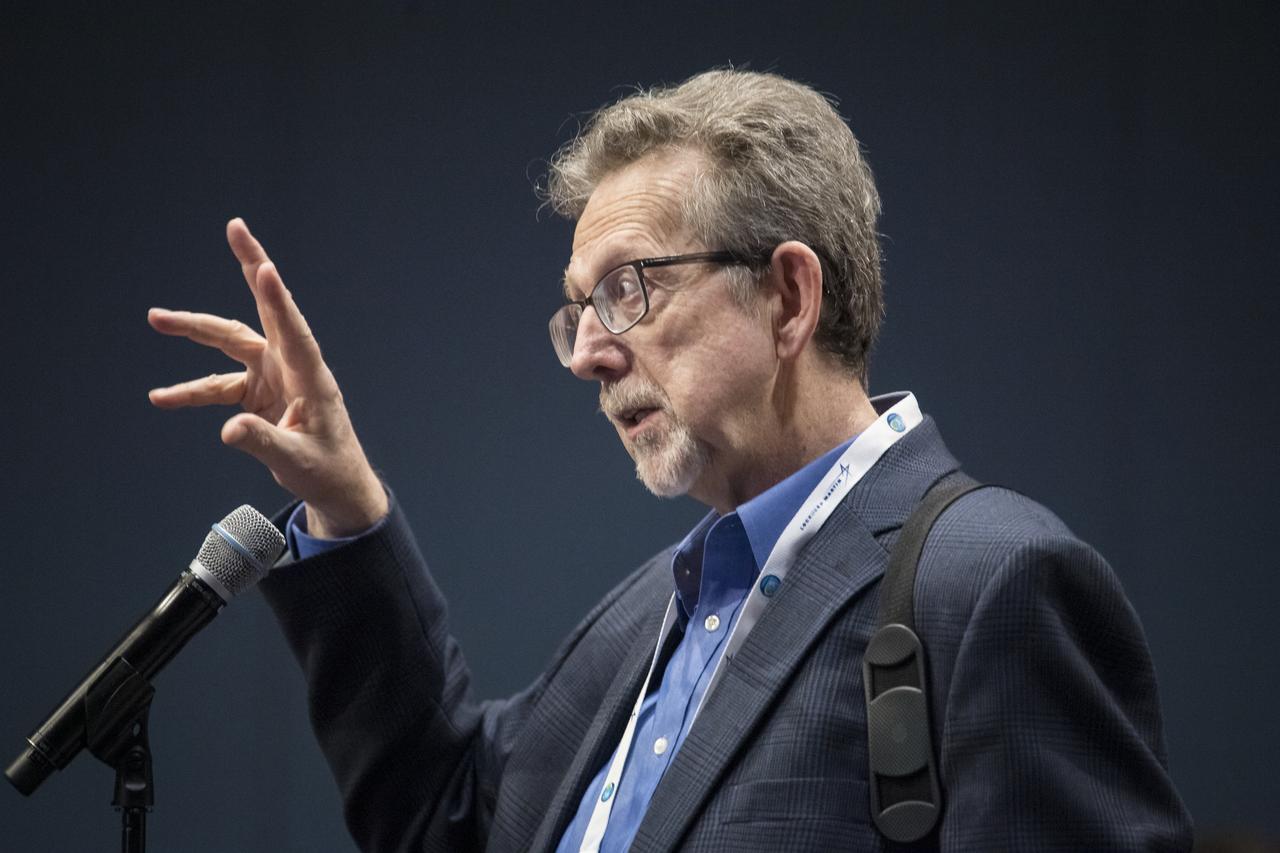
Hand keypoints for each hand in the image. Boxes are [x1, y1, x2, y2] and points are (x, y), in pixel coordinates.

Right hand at [148, 218, 387, 537]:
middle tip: (235, 227)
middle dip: (249, 267)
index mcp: (310, 376)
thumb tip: (229, 429)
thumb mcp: (296, 460)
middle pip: (264, 311)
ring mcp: (273, 376)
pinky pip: (219, 385)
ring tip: (156, 319)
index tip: (264, 267)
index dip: (276, 299)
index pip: (293, 329)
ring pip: (231, 343)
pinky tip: (161, 397)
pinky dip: (191, 391)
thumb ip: (263, 442)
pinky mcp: (257, 393)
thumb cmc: (326, 469)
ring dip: (196, 331)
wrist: (335, 485)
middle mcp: (292, 366)